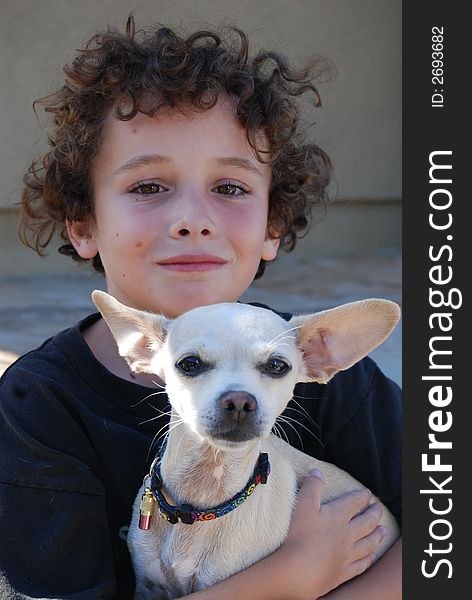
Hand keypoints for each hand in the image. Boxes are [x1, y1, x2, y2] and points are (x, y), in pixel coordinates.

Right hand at [275, 470, 385, 599]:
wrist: (298, 571)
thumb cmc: (298, 535)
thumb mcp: (302, 504)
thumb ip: (311, 486)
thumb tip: (317, 472)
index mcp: (337, 516)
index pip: (353, 503)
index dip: (361, 496)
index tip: (367, 493)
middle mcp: (346, 535)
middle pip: (366, 522)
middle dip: (374, 513)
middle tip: (379, 508)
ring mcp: (346, 555)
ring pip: (367, 543)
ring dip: (377, 535)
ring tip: (383, 530)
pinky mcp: (342, 573)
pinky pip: (360, 565)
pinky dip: (368, 559)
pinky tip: (371, 557)